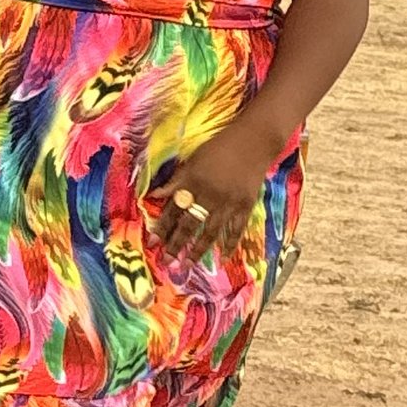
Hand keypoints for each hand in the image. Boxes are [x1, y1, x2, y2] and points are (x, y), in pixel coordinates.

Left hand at [151, 107, 298, 265]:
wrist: (254, 141)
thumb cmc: (220, 147)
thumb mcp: (193, 160)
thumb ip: (176, 180)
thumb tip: (154, 195)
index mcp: (193, 181)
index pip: (173, 209)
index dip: (162, 226)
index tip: (152, 243)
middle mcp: (209, 194)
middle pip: (189, 224)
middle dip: (176, 244)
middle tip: (166, 261)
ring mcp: (229, 202)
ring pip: (210, 231)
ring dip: (198, 250)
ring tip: (188, 265)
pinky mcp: (245, 206)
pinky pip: (235, 230)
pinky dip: (229, 245)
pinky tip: (221, 259)